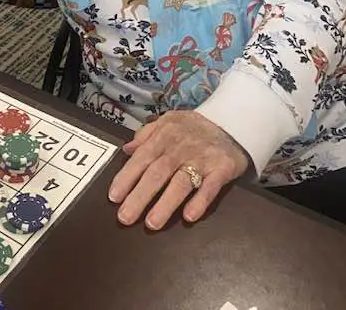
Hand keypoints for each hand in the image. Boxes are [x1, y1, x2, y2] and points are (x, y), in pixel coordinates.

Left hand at [108, 110, 248, 229]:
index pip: (141, 158)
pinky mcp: (222, 169)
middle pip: (157, 173)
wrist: (232, 123)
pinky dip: (200, 201)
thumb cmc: (194, 127)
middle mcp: (180, 147)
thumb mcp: (168, 121)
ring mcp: (201, 159)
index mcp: (164, 136)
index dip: (127, 177)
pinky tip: (189, 216)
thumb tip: (126, 150)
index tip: (113, 197)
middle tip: (125, 217)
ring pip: (181, 183)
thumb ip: (146, 134)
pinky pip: (210, 187)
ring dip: (165, 204)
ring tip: (151, 224)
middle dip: (139, 196)